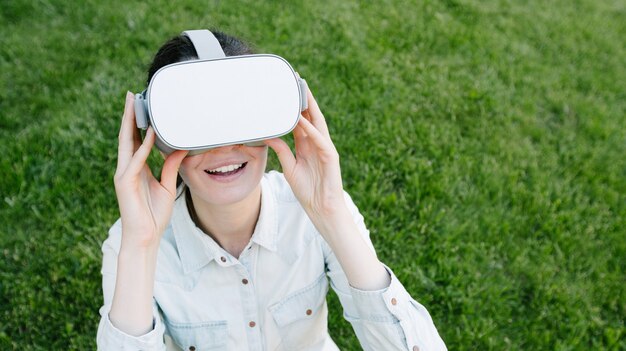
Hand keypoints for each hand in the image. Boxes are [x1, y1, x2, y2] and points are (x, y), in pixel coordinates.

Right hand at [113, 92, 187, 248]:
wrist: (146, 236)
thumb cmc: (154, 214)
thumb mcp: (167, 185)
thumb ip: (170, 166)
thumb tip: (179, 149)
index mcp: (136, 167)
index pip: (134, 139)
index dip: (136, 122)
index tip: (141, 105)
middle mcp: (127, 167)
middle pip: (126, 135)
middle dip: (129, 115)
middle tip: (131, 94)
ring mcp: (124, 173)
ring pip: (126, 142)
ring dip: (130, 123)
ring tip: (134, 104)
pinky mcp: (125, 182)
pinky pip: (135, 160)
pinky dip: (142, 146)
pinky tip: (148, 133)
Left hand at [265, 89, 345, 219]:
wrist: (322, 209)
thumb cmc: (308, 191)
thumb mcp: (289, 167)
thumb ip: (281, 151)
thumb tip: (268, 136)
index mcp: (307, 144)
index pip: (301, 119)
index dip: (295, 105)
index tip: (286, 90)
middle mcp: (317, 143)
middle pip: (311, 116)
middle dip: (304, 98)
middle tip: (295, 80)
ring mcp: (325, 148)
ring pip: (317, 123)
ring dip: (310, 107)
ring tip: (301, 91)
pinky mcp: (331, 157)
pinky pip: (320, 140)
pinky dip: (312, 130)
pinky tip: (303, 121)